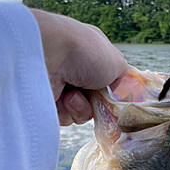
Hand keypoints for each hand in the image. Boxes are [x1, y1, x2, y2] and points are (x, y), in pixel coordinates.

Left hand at [30, 9, 127, 124]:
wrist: (47, 54)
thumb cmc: (85, 52)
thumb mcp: (116, 62)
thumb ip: (122, 78)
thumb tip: (117, 91)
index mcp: (90, 53)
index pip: (104, 78)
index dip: (110, 90)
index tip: (114, 97)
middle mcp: (74, 68)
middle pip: (94, 99)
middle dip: (97, 103)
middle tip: (94, 98)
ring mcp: (60, 84)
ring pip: (81, 112)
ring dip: (82, 107)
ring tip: (73, 94)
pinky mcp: (47, 100)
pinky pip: (65, 117)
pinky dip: (67, 110)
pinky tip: (62, 97)